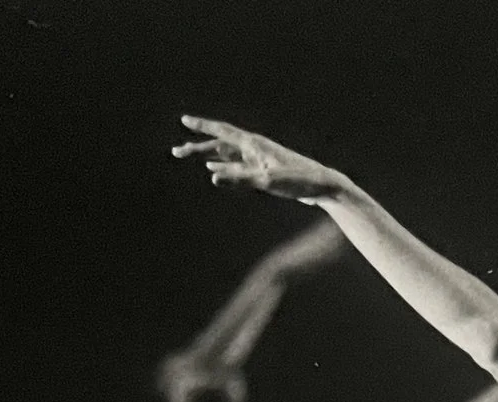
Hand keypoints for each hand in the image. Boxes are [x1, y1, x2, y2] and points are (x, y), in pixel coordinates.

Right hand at [173, 117, 348, 199]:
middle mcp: (254, 148)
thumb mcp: (266, 180)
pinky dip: (222, 165)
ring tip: (188, 155)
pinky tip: (214, 169)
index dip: (203, 126)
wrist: (321, 185)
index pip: (222, 132)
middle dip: (196, 146)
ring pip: (226, 154)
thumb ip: (239, 178)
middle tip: (176, 152)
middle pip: (219, 144)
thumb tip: (211, 175)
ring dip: (206, 154)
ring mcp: (258, 158)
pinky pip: (235, 165)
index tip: (184, 120)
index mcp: (254, 145)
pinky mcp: (263, 169)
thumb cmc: (297, 180)